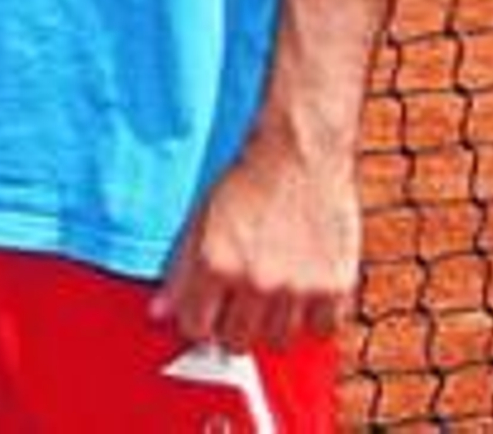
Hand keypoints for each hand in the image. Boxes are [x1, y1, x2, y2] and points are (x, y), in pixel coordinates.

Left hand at [152, 128, 360, 351]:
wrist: (299, 152)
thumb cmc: (246, 180)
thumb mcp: (199, 217)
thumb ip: (178, 270)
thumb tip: (158, 314)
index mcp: (214, 262)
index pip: (195, 327)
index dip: (197, 320)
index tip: (205, 312)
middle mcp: (254, 280)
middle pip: (236, 341)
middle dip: (231, 326)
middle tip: (238, 303)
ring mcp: (296, 287)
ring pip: (278, 342)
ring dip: (272, 325)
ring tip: (270, 294)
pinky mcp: (334, 286)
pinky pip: (322, 330)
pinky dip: (313, 318)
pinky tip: (303, 292)